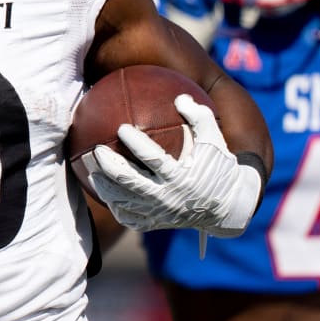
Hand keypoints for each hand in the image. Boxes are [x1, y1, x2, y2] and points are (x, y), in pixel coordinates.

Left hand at [86, 94, 260, 235]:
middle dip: (109, 165)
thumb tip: (180, 96)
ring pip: (124, 201)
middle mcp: (167, 197)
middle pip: (130, 181)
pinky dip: (115, 206)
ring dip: (104, 186)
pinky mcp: (156, 223)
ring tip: (91, 170)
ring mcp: (159, 213)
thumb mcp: (214, 139)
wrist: (228, 206)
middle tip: (95, 149)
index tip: (121, 127)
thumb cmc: (219, 166)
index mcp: (181, 176)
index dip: (135, 143)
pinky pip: (129, 217)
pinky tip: (104, 193)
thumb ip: (199, 117)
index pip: (152, 158)